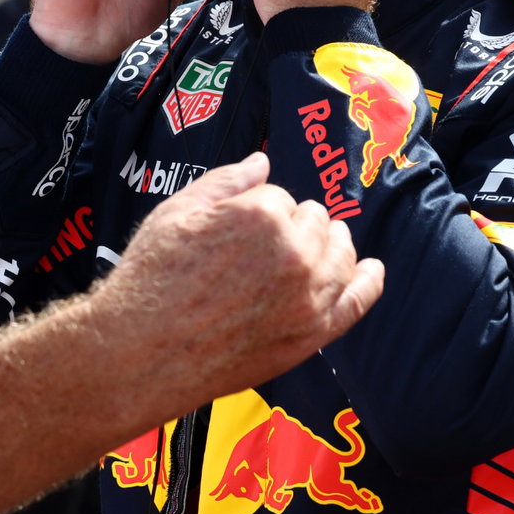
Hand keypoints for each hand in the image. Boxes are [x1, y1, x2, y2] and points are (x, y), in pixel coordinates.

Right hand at [95, 152, 382, 404]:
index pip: (279, 197)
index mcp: (261, 214)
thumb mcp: (177, 212)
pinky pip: (356, 302)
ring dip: (331, 243)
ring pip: (340, 254)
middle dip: (295, 224)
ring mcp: (308, 296)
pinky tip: (372, 269)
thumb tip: (262, 163)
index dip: (256, 209)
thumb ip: (226, 182)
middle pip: (315, 221)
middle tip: (262, 243)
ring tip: (316, 246)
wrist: (142, 350)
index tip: (236, 226)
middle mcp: (294, 252)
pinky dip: (368, 281)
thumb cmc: (152, 278)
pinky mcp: (312, 334)